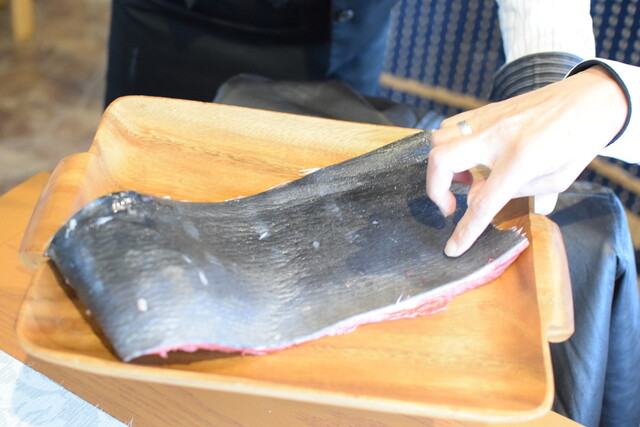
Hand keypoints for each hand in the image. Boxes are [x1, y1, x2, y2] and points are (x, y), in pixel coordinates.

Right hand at [427, 66, 627, 256]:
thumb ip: (515, 193)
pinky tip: (468, 157)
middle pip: (441, 160)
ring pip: (438, 139)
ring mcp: (487, 119)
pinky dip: (449, 146)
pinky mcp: (485, 110)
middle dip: (435, 189)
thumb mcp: (556, 179)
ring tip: (463, 178)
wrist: (590, 98)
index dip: (465, 230)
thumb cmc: (578, 141)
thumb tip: (476, 201)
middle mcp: (496, 136)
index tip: (452, 247)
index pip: (483, 202)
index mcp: (521, 159)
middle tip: (451, 205)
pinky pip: (450, 127)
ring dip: (442, 166)